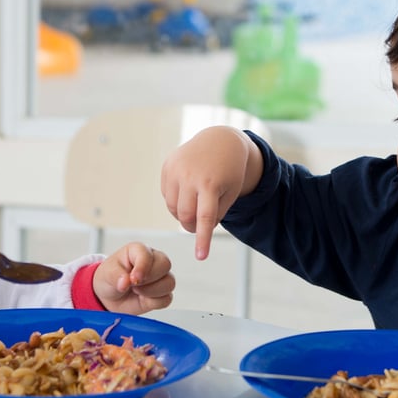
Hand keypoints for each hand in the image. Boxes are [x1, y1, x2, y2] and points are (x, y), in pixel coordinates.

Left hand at [93, 243, 174, 314]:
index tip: (133, 279)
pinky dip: (154, 302)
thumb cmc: (110, 277)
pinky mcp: (162, 293)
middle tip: (133, 285)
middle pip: (165, 264)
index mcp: (138, 250)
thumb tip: (125, 282)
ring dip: (151, 291)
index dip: (142, 267)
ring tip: (136, 291)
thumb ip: (116, 276)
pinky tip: (142, 298)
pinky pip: (167, 298)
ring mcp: (160, 277)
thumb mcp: (106, 274)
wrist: (109, 296)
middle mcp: (153, 261)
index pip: (148, 254)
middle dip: (149, 279)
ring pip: (169, 283)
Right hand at [160, 126, 262, 258]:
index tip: (201, 257)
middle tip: (201, 225)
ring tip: (196, 205)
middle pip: (185, 216)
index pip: (205, 218)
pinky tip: (188, 190)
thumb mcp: (231, 193)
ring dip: (183, 213)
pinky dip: (176, 199)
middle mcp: (190, 176)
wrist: (221, 141)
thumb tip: (196, 228)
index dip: (203, 239)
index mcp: (211, 184)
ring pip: (172, 208)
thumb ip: (215, 214)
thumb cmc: (230, 171)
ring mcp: (176, 170)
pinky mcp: (167, 166)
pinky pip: (167, 194)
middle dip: (192, 226)